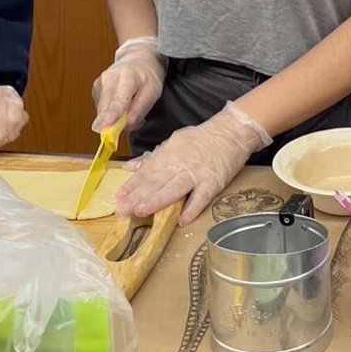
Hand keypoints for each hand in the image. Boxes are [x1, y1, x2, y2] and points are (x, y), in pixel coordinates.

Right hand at [92, 37, 166, 130]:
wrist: (138, 57)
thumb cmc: (147, 73)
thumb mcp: (153, 91)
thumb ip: (140, 108)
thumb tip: (127, 125)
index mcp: (126, 77)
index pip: (118, 100)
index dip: (112, 115)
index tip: (107, 126)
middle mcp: (108, 79)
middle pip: (106, 109)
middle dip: (117, 123)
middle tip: (135, 120)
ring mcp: (99, 84)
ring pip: (103, 112)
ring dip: (116, 117)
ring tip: (131, 105)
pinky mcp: (96, 90)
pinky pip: (102, 109)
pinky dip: (112, 112)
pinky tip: (122, 103)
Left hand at [115, 102, 272, 224]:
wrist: (232, 132)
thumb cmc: (202, 139)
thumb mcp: (174, 141)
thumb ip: (152, 157)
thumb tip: (130, 167)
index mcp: (169, 154)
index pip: (147, 171)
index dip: (132, 185)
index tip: (118, 197)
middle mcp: (180, 164)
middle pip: (157, 181)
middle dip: (138, 196)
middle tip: (123, 210)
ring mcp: (197, 174)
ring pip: (175, 188)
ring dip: (158, 200)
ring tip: (142, 211)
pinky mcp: (214, 182)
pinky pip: (202, 196)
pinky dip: (193, 207)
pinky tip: (182, 219)